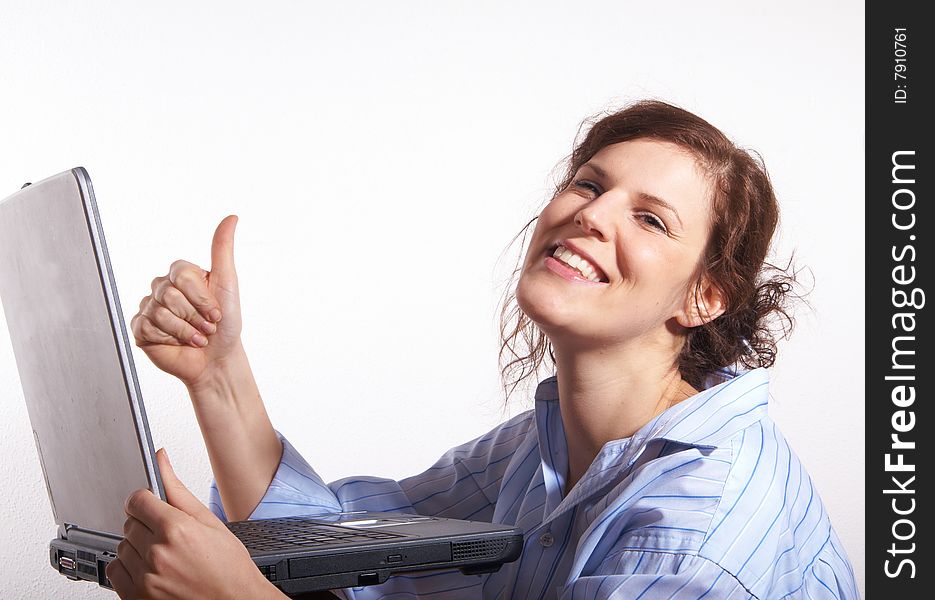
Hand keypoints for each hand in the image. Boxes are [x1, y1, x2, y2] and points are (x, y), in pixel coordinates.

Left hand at [106, 449, 281, 599]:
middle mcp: (157, 554)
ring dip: (138, 547)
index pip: (138, 500)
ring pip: (122, 546)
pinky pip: (115, 572)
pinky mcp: (136, 597)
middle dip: (145, 524)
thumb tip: (161, 460)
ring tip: (164, 554)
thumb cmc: (229, 567)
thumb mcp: (209, 522)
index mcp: (176, 530)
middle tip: (168, 534)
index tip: (152, 504)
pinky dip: (128, 568)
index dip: (146, 500)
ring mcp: (146, 578)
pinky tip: (151, 569)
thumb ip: (178, 490)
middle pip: (129, 523)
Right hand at [131, 216, 241, 386]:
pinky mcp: (141, 328)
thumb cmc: (225, 324)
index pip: (182, 274)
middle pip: (170, 294)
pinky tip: (178, 342)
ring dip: (185, 330)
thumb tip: (231, 217)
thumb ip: (223, 249)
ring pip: (160, 312)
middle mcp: (163, 288)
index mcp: (182, 274)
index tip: (216, 310)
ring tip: (195, 335)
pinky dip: (169, 339)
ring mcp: (149, 307)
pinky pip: (148, 327)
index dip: (202, 298)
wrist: (217, 358)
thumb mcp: (228, 283)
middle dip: (195, 316)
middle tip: (205, 325)